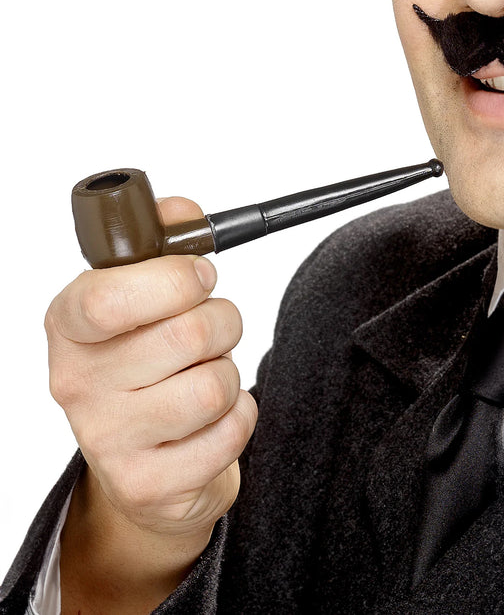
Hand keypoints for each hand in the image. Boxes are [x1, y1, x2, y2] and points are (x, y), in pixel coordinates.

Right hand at [45, 197, 257, 608]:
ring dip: (230, 371)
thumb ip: (162, 243)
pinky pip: (231, 431)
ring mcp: (108, 440)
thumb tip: (181, 212)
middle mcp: (77, 383)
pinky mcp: (147, 484)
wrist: (141, 456)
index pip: (110, 297)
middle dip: (223, 321)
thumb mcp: (141, 297)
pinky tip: (213, 418)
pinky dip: (240, 416)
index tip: (200, 276)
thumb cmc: (145, 364)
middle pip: (187, 335)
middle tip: (213, 329)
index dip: (175, 279)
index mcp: (69, 326)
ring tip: (207, 374)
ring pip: (216, 385)